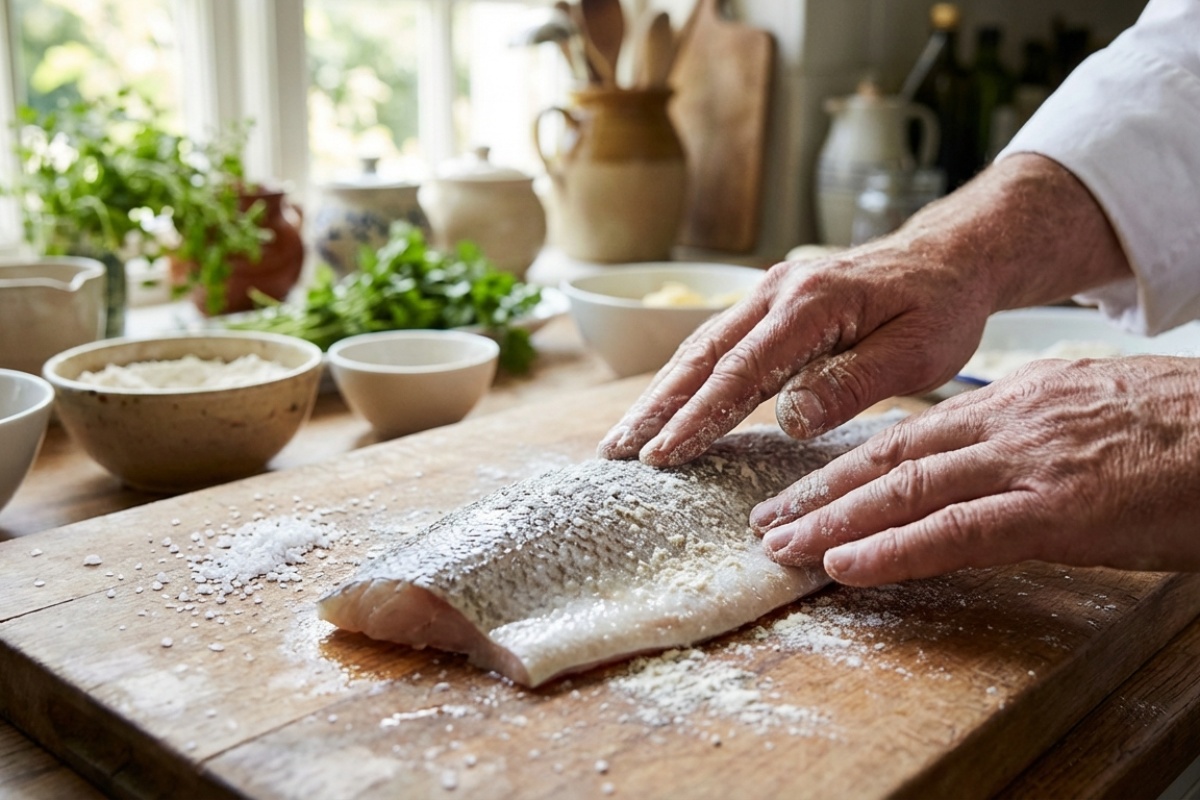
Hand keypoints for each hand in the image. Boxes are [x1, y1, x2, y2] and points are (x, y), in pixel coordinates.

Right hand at [598, 238, 993, 464]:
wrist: (946, 257)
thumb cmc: (938, 308)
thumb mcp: (916, 352)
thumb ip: (852, 384)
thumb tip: (791, 421)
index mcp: (811, 303)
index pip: (742, 370)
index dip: (699, 416)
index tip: (664, 456)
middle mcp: (776, 291)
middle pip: (702, 356)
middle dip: (655, 407)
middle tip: (615, 453)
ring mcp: (765, 293)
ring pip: (699, 347)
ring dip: (658, 393)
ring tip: (622, 437)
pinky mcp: (766, 303)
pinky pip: (715, 342)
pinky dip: (682, 376)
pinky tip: (663, 403)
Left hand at [751, 356, 1199, 585]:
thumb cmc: (1187, 429)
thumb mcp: (1093, 406)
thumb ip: (1031, 426)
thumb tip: (988, 447)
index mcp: (1015, 403)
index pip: (910, 434)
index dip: (849, 465)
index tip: (805, 489)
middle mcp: (1007, 424)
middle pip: (890, 457)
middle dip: (820, 492)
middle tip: (767, 519)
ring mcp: (1028, 464)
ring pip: (906, 490)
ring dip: (834, 521)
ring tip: (781, 546)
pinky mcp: (1059, 511)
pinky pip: (957, 532)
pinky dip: (893, 550)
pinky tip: (846, 566)